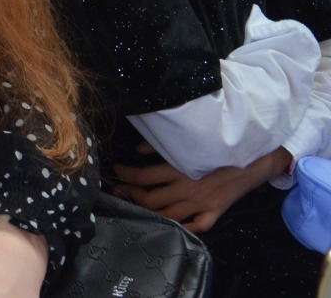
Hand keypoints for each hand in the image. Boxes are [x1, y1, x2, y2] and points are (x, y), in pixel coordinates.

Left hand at [112, 145, 288, 232]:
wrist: (254, 159)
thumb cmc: (219, 147)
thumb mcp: (189, 143)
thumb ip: (161, 147)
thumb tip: (138, 150)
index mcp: (180, 170)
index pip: (143, 177)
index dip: (125, 175)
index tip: (117, 170)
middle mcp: (188, 190)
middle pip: (150, 200)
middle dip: (131, 195)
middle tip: (122, 189)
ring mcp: (202, 204)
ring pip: (168, 216)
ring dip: (149, 212)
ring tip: (138, 205)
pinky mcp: (216, 213)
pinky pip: (197, 227)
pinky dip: (184, 228)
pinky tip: (172, 225)